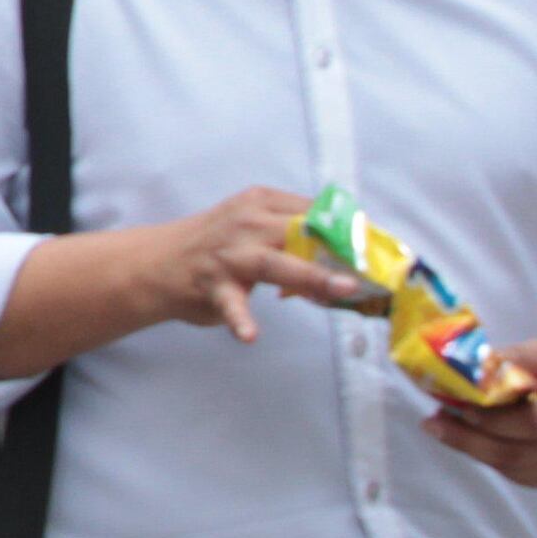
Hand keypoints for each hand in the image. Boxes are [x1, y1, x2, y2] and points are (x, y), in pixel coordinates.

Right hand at [144, 186, 385, 342]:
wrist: (153, 264)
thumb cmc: (216, 247)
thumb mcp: (254, 230)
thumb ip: (295, 243)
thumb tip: (348, 267)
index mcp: (262, 202)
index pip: (317, 212)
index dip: (352, 233)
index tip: (384, 253)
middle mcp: (247, 221)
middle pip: (303, 233)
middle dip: (340, 253)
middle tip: (375, 272)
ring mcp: (228, 252)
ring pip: (275, 262)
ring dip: (310, 277)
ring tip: (339, 290)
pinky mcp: (211, 283)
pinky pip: (230, 302)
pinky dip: (240, 318)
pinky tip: (249, 335)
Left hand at [426, 339, 536, 488]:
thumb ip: (513, 359)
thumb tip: (474, 367)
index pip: (530, 423)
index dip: (491, 421)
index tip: (457, 407)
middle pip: (516, 452)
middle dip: (468, 439)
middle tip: (433, 424)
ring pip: (514, 468)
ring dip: (474, 450)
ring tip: (444, 430)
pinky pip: (521, 475)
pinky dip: (492, 460)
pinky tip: (472, 442)